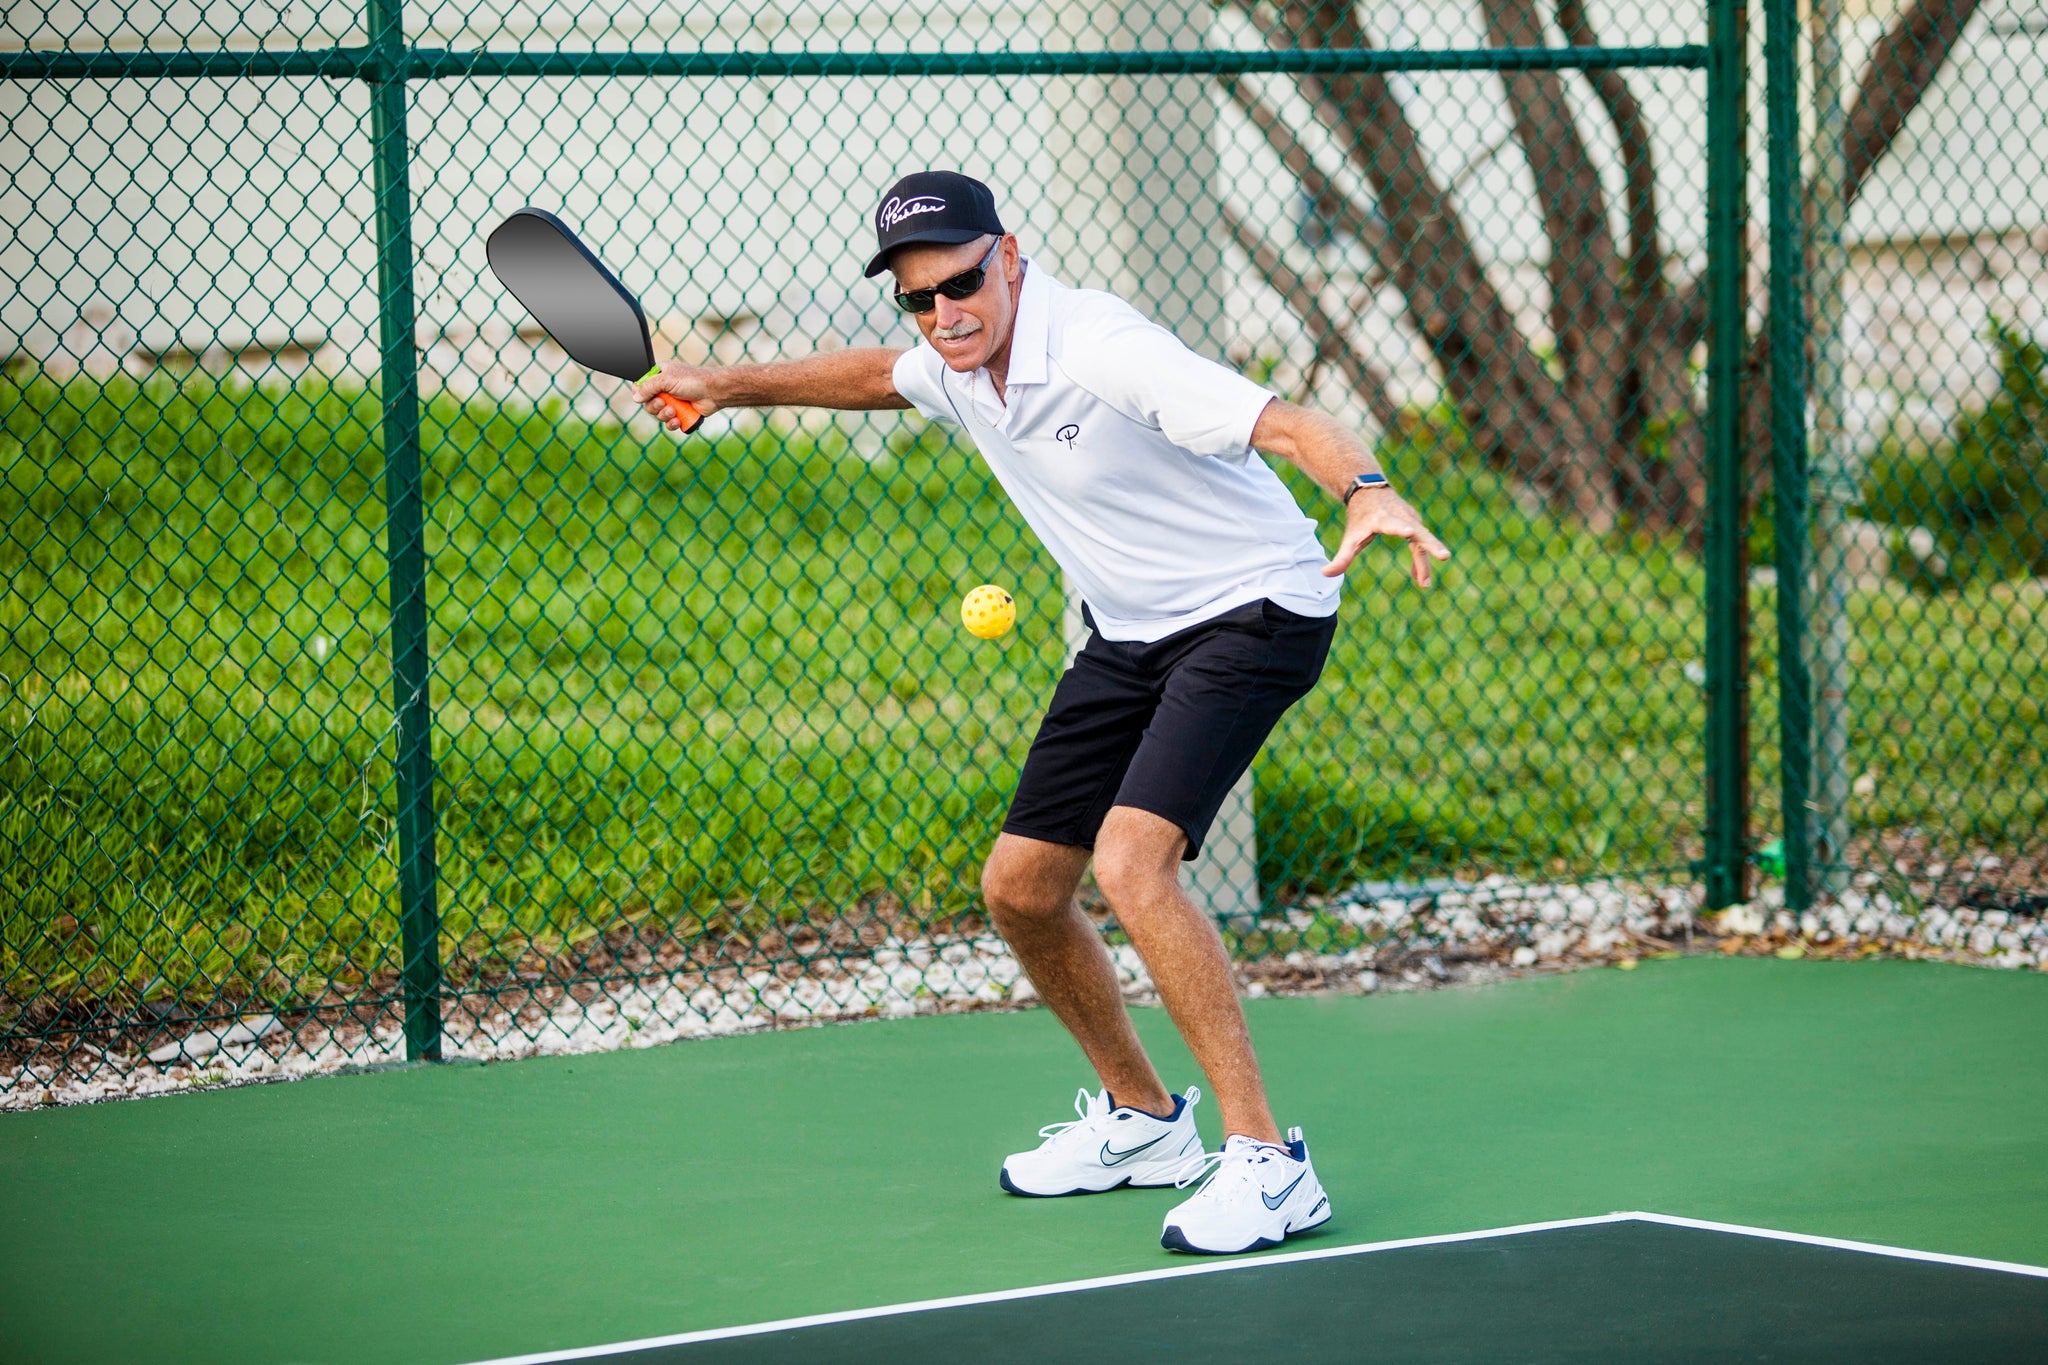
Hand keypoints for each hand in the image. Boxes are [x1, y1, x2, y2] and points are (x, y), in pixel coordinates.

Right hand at [632, 361, 720, 432]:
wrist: (714, 392)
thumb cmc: (693, 381)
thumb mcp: (667, 380)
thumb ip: (649, 387)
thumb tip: (636, 398)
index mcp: (659, 376)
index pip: (641, 385)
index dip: (640, 393)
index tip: (643, 397)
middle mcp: (664, 389)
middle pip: (648, 403)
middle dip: (655, 406)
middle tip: (663, 403)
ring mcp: (672, 402)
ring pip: (658, 414)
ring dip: (664, 415)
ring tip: (674, 411)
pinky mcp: (680, 414)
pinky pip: (669, 423)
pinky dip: (672, 424)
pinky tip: (677, 421)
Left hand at [1322, 488, 1451, 587]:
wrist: (1370, 492)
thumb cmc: (1360, 517)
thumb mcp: (1351, 537)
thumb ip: (1341, 557)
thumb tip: (1325, 574)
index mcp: (1383, 518)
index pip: (1393, 523)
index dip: (1400, 528)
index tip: (1408, 532)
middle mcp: (1401, 517)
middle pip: (1419, 532)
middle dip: (1431, 544)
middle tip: (1444, 556)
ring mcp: (1411, 519)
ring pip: (1423, 541)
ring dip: (1425, 562)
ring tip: (1424, 584)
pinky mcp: (1416, 524)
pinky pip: (1421, 544)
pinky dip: (1421, 561)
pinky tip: (1420, 578)